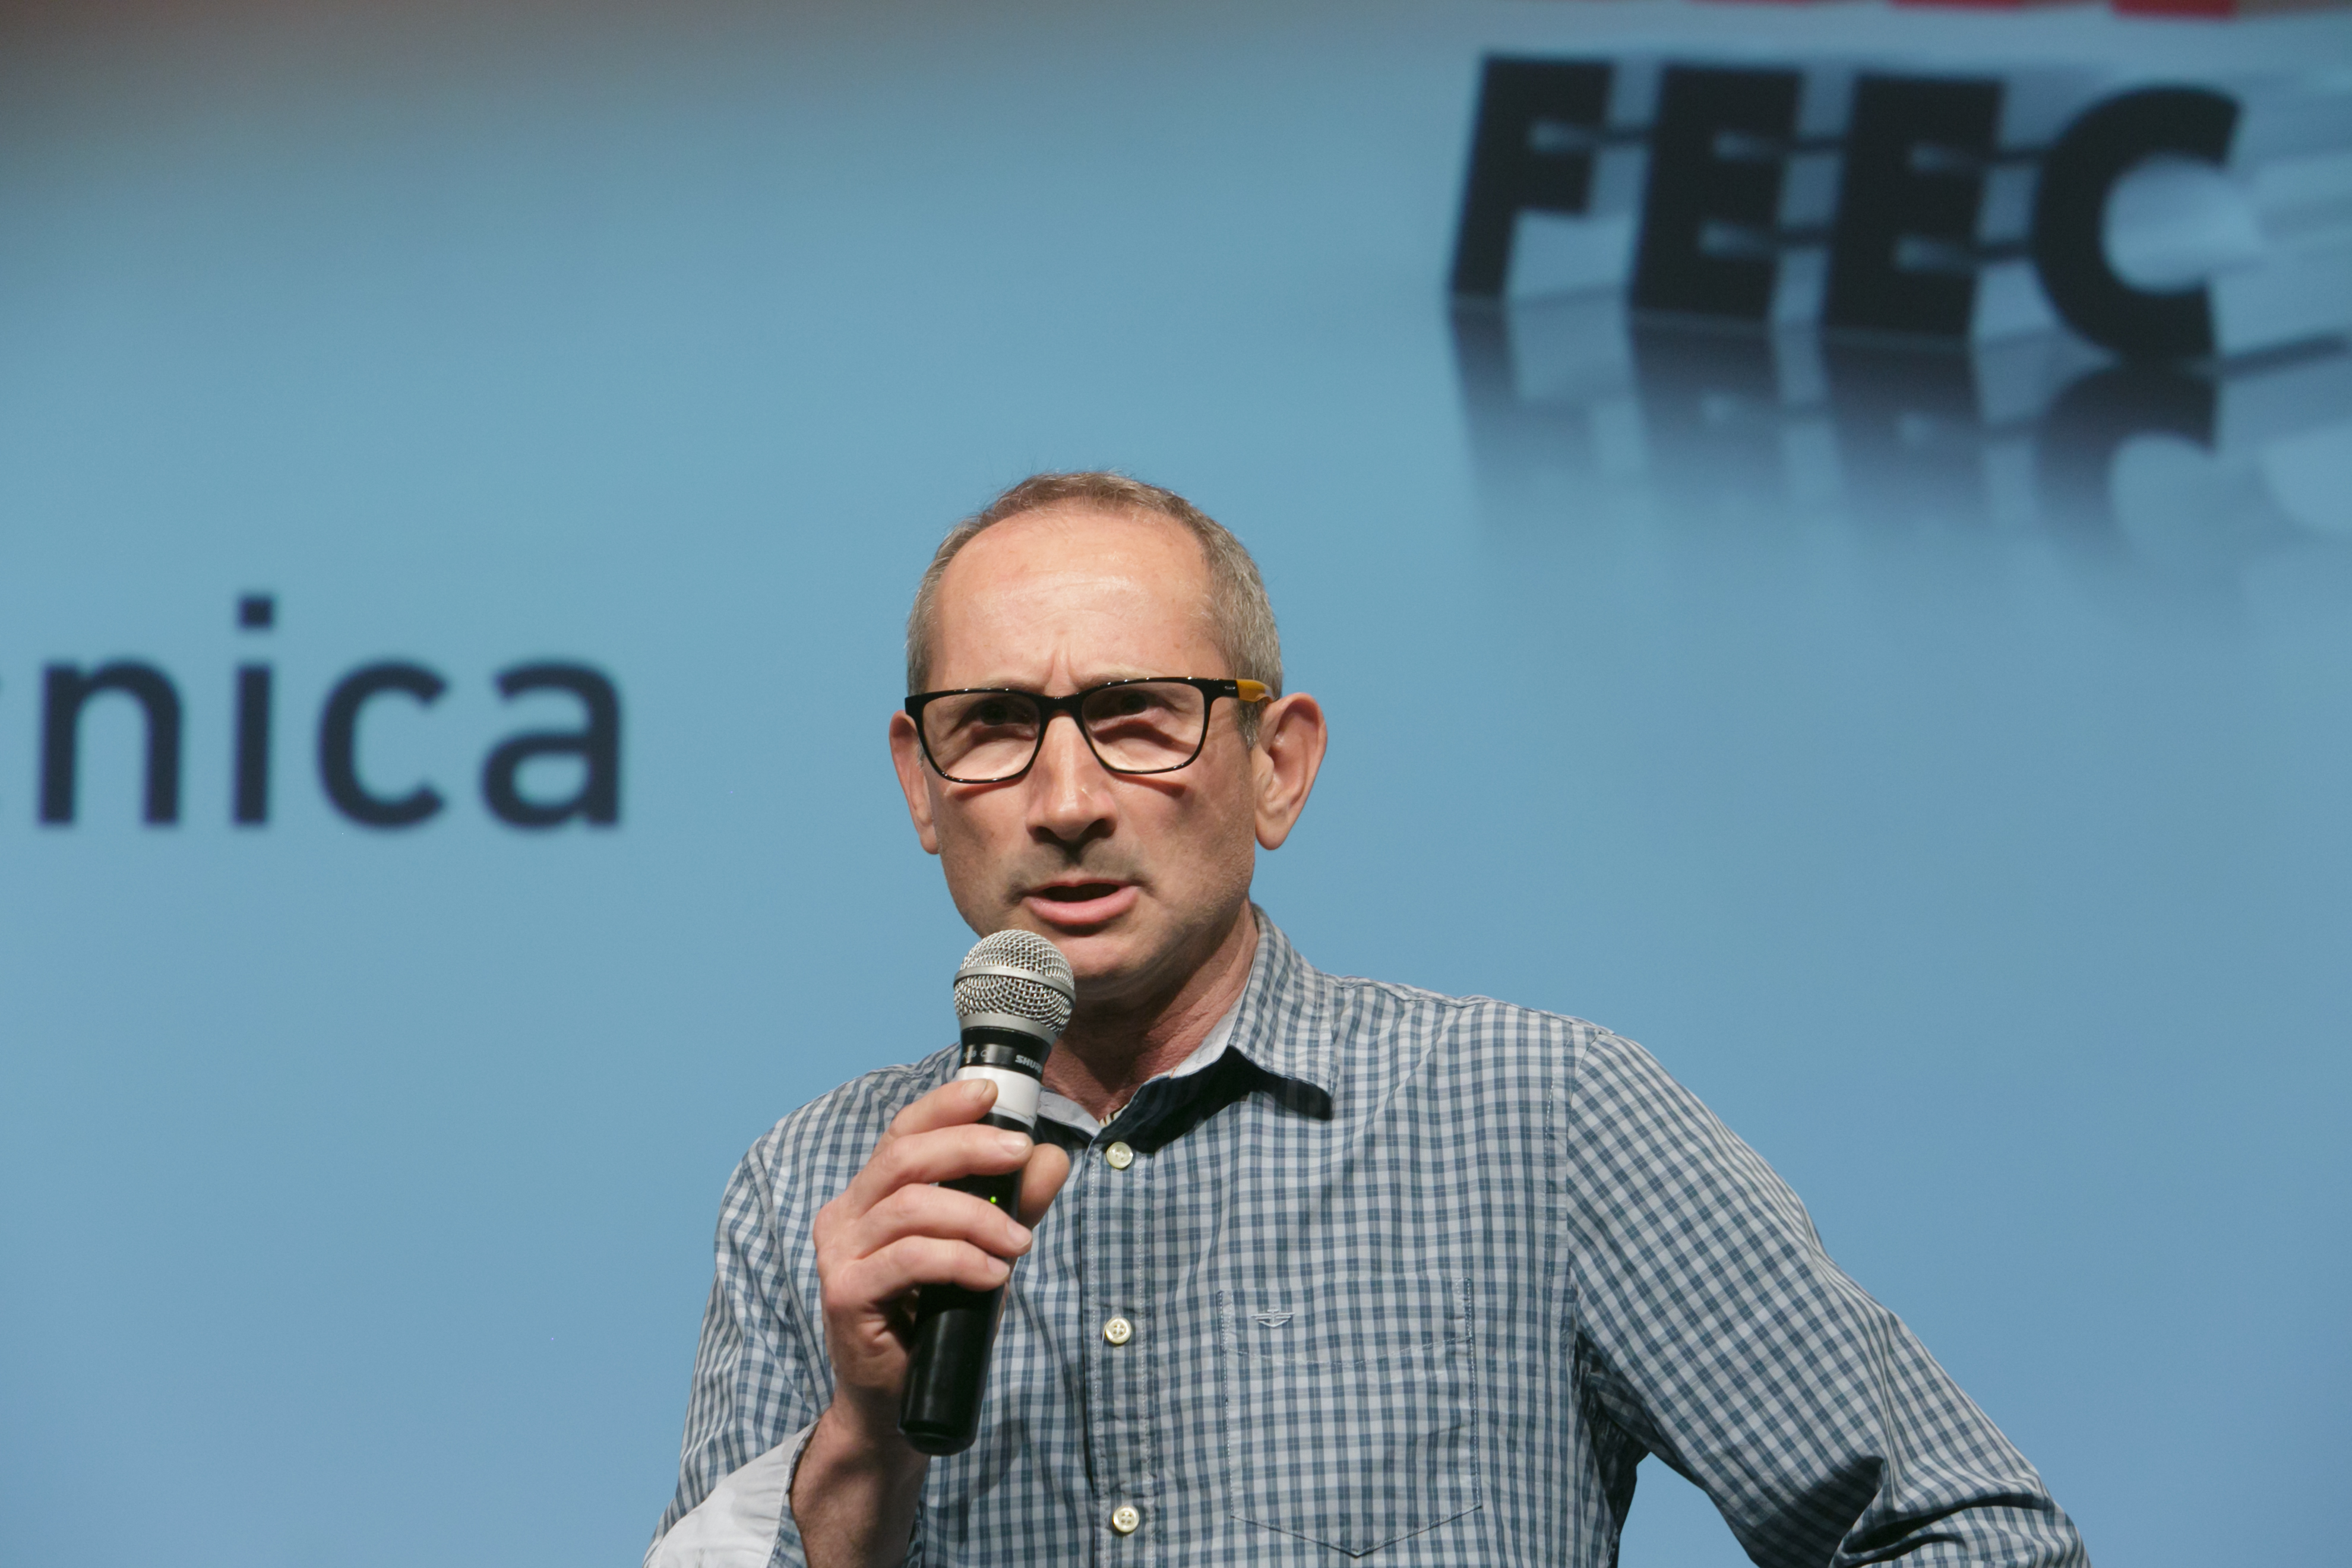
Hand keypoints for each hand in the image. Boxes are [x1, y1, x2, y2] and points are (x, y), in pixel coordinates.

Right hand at [810, 1076, 1072, 1442]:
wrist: (897, 1404)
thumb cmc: (935, 1321)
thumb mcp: (984, 1251)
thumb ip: (1013, 1203)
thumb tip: (1051, 1155)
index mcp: (869, 1196)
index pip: (902, 1132)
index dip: (944, 1105)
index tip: (992, 1092)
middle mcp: (845, 1216)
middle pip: (905, 1157)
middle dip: (969, 1147)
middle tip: (1020, 1155)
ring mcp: (839, 1255)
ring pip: (911, 1206)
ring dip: (977, 1216)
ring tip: (1019, 1241)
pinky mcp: (844, 1294)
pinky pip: (908, 1259)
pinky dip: (959, 1260)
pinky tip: (993, 1275)